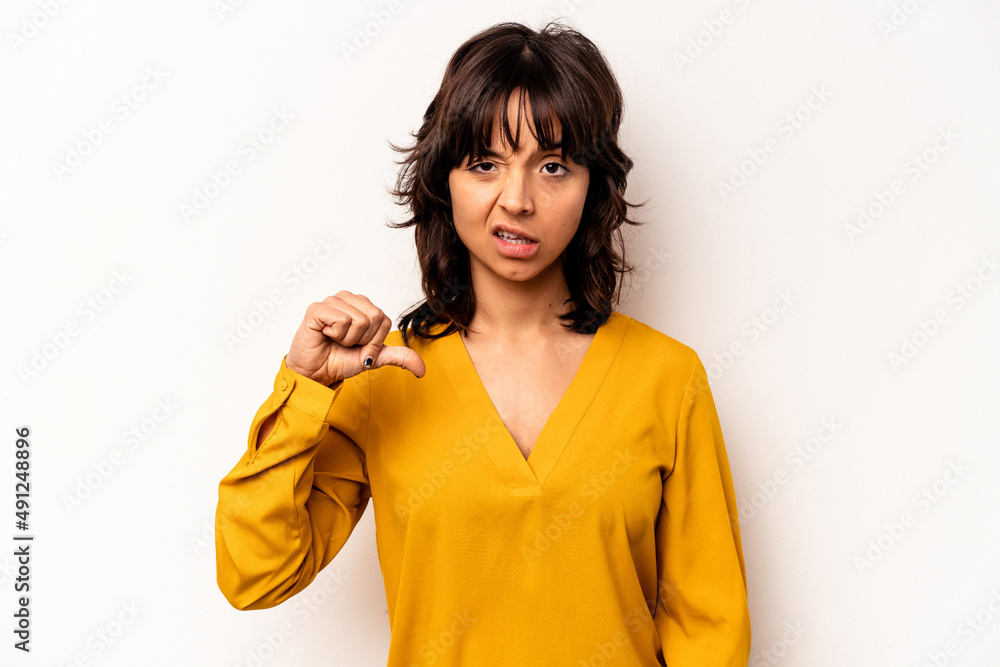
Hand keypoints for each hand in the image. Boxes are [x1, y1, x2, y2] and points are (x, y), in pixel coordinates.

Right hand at [284, 291, 424, 385]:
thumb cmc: (341, 360)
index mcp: (364, 306)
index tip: (359, 346)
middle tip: (346, 342)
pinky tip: (325, 334)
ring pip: (358, 319)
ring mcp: (332, 301)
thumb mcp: (376, 359)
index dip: (374, 340)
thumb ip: (399, 357)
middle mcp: (349, 299)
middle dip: (362, 339)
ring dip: (348, 338)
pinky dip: (335, 334)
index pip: (384, 319)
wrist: (317, 373)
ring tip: (334, 338)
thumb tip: (422, 369)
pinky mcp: (317, 308)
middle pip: (374, 317)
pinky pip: (341, 320)